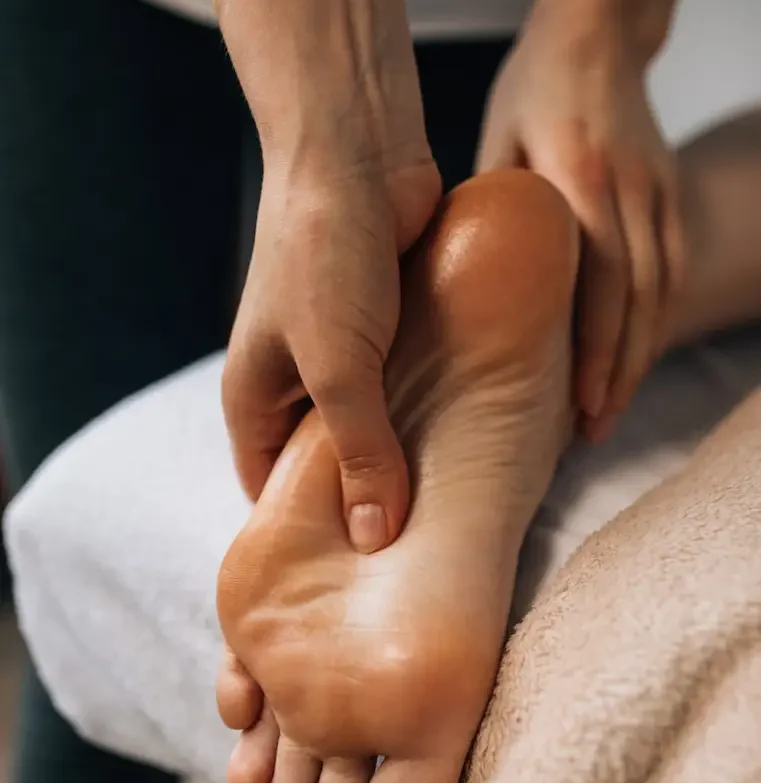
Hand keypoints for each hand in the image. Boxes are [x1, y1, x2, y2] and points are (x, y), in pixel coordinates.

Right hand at [223, 158, 440, 550]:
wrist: (359, 156)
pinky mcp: (387, 336)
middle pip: (326, 467)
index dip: (307, 533)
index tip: (354, 577)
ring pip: (372, 431)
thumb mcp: (337, 367)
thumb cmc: (322, 255)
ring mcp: (342, 361)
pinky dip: (430, 416)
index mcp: (254, 400)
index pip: (271, 491)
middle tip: (415, 555)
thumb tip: (378, 535)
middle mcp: (294, 387)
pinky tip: (468, 447)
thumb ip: (360, 450)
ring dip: (405, 459)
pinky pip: (407, 392)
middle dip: (364, 503)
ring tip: (449, 512)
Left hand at [476, 0, 683, 441]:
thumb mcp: (497, 141)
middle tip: (594, 428)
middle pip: (637, 302)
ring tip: (609, 409)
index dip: (593, 352)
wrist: (600, 34)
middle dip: (617, 373)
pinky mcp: (670, 196)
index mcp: (581, 177)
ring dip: (638, 358)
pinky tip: (630, 358)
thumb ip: (490, 212)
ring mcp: (659, 192)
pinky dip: (653, 323)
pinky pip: (670, 274)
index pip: (599, 284)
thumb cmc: (537, 86)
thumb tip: (460, 281)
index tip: (579, 405)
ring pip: (660, 294)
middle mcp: (630, 191)